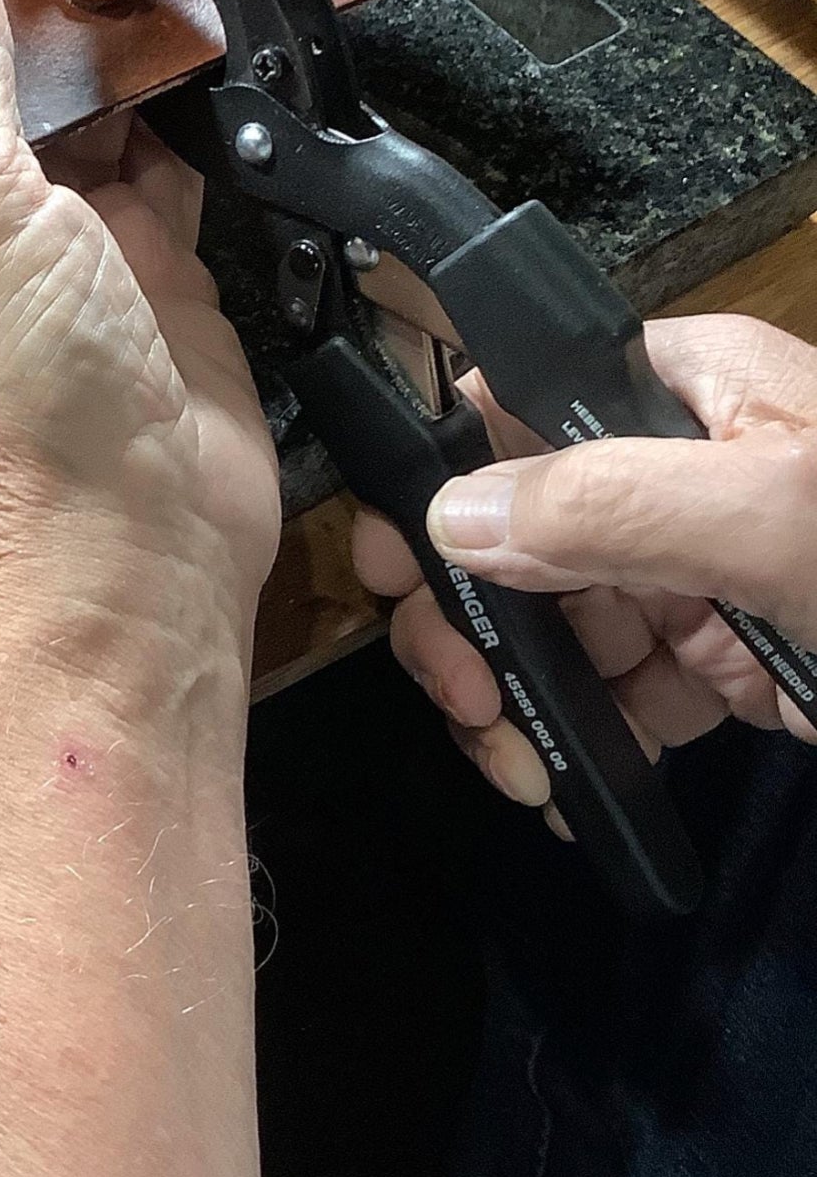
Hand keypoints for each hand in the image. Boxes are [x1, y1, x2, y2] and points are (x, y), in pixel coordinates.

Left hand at [0, 0, 280, 680]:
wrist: (130, 540)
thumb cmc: (18, 387)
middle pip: (23, 82)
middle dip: (57, 5)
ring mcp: (85, 247)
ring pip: (110, 115)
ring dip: (134, 52)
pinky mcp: (170, 272)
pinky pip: (186, 165)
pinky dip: (205, 114)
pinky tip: (222, 47)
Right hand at [353, 313, 816, 819]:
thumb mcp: (787, 520)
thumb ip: (617, 505)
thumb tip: (454, 515)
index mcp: (686, 392)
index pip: (515, 397)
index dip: (438, 471)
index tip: (398, 564)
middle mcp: (678, 469)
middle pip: (513, 520)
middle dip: (464, 608)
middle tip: (456, 691)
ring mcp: (700, 570)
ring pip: (551, 611)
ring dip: (507, 686)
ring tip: (508, 762)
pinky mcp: (729, 660)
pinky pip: (618, 687)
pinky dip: (576, 734)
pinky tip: (558, 784)